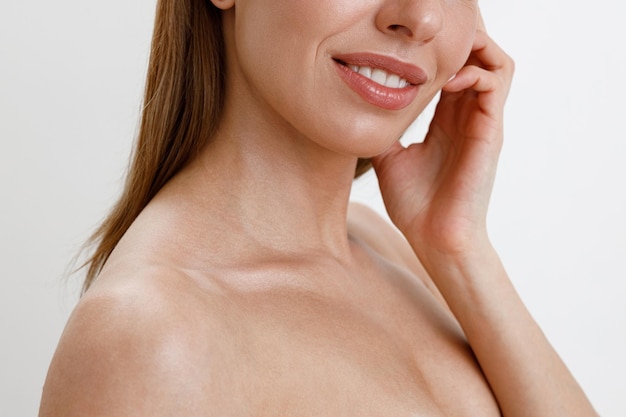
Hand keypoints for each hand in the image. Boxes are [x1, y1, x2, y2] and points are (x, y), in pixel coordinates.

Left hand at [372, 26, 513, 259]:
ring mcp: (482, 122)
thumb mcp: (390, 159)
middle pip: (479, 59)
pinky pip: (496, 83)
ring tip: (445, 50)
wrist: (434, 238)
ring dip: (475, 47)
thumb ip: (385, 133)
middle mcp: (467, 117)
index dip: (439, 52)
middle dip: (460, 40)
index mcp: (446, 121)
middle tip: (433, 38)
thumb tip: (361, 114)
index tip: (410, 47)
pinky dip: (475, 70)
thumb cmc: (415, 205)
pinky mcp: (491, 131)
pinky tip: (447, 79)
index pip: (452, 71)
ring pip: (497, 63)